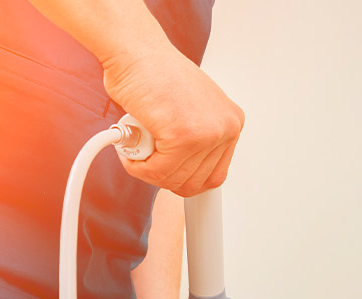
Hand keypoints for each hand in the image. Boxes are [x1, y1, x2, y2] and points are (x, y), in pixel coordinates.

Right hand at [103, 46, 243, 196]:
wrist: (136, 53)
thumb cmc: (155, 75)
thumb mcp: (191, 110)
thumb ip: (196, 137)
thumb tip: (187, 167)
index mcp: (230, 123)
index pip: (214, 175)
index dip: (185, 180)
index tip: (169, 176)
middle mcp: (225, 128)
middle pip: (195, 182)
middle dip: (164, 176)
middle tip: (146, 160)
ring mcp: (207, 133)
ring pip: (175, 178)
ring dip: (149, 171)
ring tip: (136, 149)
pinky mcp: (184, 136)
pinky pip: (158, 170)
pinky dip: (139, 167)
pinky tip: (131, 151)